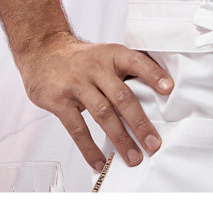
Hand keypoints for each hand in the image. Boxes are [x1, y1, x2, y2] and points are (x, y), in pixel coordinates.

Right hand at [16, 31, 173, 170]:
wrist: (43, 51)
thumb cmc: (83, 59)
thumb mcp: (105, 55)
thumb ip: (125, 72)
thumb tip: (157, 95)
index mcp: (112, 54)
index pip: (136, 62)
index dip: (153, 75)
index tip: (169, 90)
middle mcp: (96, 67)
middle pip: (122, 96)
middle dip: (139, 123)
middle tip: (154, 143)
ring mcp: (76, 84)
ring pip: (102, 114)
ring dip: (120, 139)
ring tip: (133, 157)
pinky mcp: (59, 101)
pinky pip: (77, 129)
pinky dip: (89, 148)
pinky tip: (100, 161)